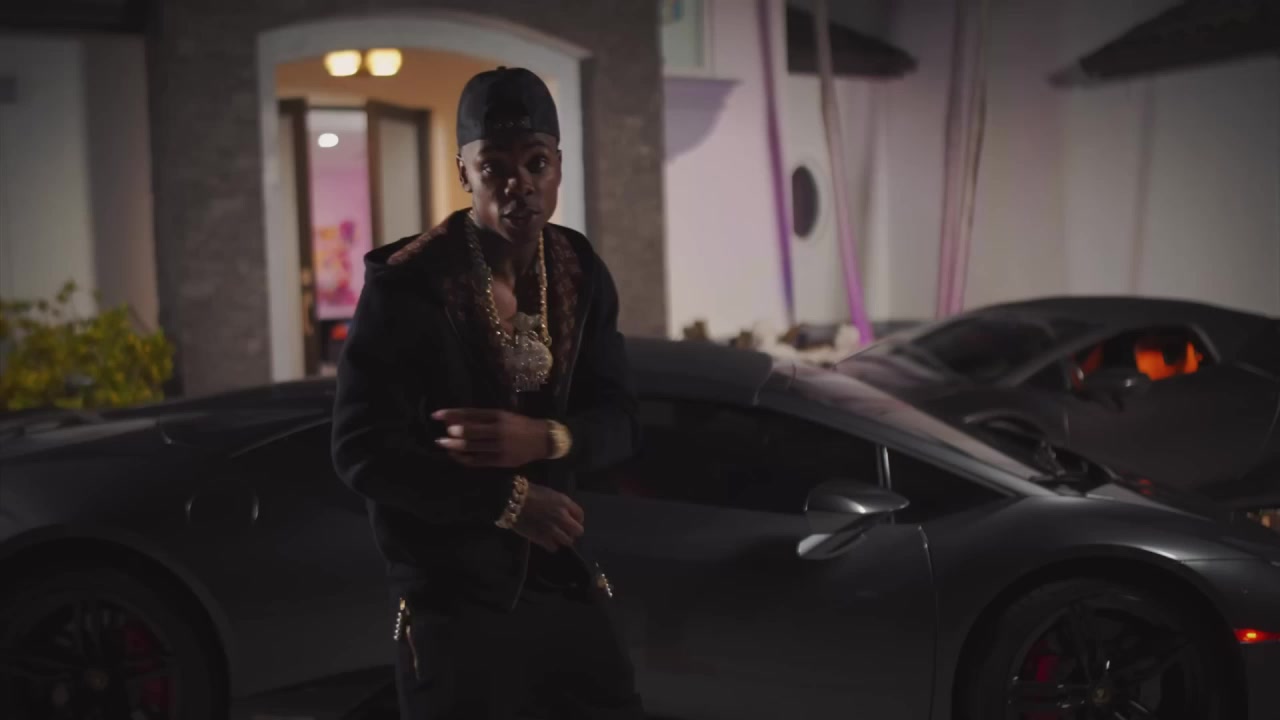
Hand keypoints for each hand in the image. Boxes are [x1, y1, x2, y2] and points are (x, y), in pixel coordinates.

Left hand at [432, 409, 549, 467]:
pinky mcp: (502, 460)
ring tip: (444, 445)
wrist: (543, 439)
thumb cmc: (519, 425)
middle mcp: (499, 430)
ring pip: (474, 447)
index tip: (436, 415)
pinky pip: (479, 461)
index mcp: (499, 415)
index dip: (452, 414)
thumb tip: (455, 421)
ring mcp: (500, 447)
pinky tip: (456, 456)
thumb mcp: (503, 416)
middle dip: (454, 432)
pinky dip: (466, 459)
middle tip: (441, 435)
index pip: (471, 413)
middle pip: (472, 431)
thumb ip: (482, 419)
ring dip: (456, 447)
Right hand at [513, 484, 585, 551]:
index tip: (573, 521)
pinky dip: (551, 545)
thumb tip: (566, 513)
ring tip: (557, 537)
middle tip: (566, 530)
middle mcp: (562, 517)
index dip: (577, 519)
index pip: (580, 515)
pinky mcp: (542, 538)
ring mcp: (552, 529)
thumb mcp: (551, 494)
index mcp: (564, 503)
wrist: (513, 500)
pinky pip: (553, 547)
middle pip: (578, 531)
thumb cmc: (530, 493)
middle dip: (573, 531)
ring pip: (567, 541)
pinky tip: (547, 541)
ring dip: (563, 539)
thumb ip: (561, 504)